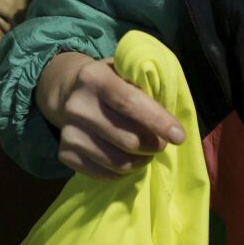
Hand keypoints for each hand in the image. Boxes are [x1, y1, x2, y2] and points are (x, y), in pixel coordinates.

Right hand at [37, 51, 186, 178]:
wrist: (68, 91)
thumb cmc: (110, 81)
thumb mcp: (125, 71)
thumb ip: (146, 85)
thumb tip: (170, 118)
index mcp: (95, 78)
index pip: (130, 103)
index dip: (158, 121)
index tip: (178, 136)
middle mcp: (77, 105)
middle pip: (127, 139)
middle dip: (153, 145)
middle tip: (161, 143)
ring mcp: (68, 131)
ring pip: (118, 162)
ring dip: (141, 161)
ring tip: (146, 152)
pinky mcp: (65, 153)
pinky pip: (104, 173)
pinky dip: (122, 171)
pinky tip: (128, 158)